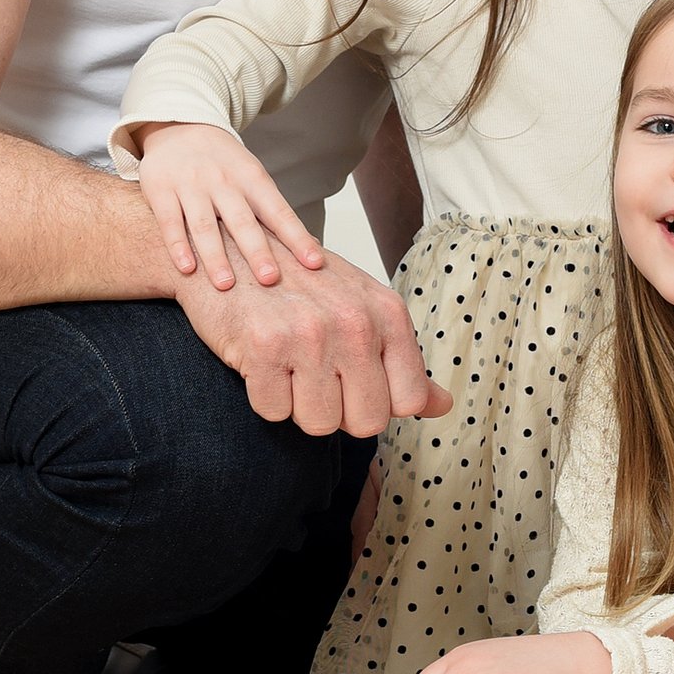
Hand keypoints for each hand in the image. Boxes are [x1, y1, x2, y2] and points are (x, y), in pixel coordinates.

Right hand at [135, 121, 325, 293]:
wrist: (179, 126)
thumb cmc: (224, 163)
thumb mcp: (252, 176)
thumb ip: (271, 211)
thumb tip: (308, 249)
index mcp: (252, 179)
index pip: (279, 212)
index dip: (297, 238)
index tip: (314, 263)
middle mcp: (224, 182)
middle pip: (242, 221)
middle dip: (257, 250)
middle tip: (270, 278)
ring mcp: (191, 185)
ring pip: (205, 225)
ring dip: (215, 256)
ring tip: (225, 285)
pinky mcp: (161, 190)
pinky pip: (170, 222)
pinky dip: (178, 246)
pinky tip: (187, 268)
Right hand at [175, 247, 450, 437]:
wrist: (231, 251)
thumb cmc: (300, 285)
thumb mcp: (363, 310)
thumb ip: (403, 362)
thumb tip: (442, 405)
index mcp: (387, 313)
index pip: (409, 401)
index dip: (377, 404)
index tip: (355, 383)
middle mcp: (355, 321)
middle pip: (366, 421)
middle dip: (339, 412)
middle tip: (316, 376)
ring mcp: (310, 334)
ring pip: (319, 423)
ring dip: (298, 405)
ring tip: (288, 365)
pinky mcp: (264, 346)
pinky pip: (274, 411)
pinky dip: (264, 396)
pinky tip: (262, 360)